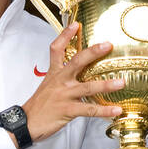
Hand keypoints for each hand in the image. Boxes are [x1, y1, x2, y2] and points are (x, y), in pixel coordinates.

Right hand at [21, 21, 127, 143]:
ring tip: (121, 82)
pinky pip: (89, 109)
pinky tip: (116, 110)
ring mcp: (65, 95)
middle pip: (77, 62)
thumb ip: (61, 78)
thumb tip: (77, 74)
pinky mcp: (68, 110)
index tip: (76, 25)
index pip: (56, 49)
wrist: (26, 123)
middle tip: (108, 45)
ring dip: (106, 85)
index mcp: (54, 73)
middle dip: (93, 52)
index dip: (65, 35)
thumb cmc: (39, 106)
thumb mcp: (47, 86)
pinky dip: (104, 110)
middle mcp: (60, 81)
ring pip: (88, 87)